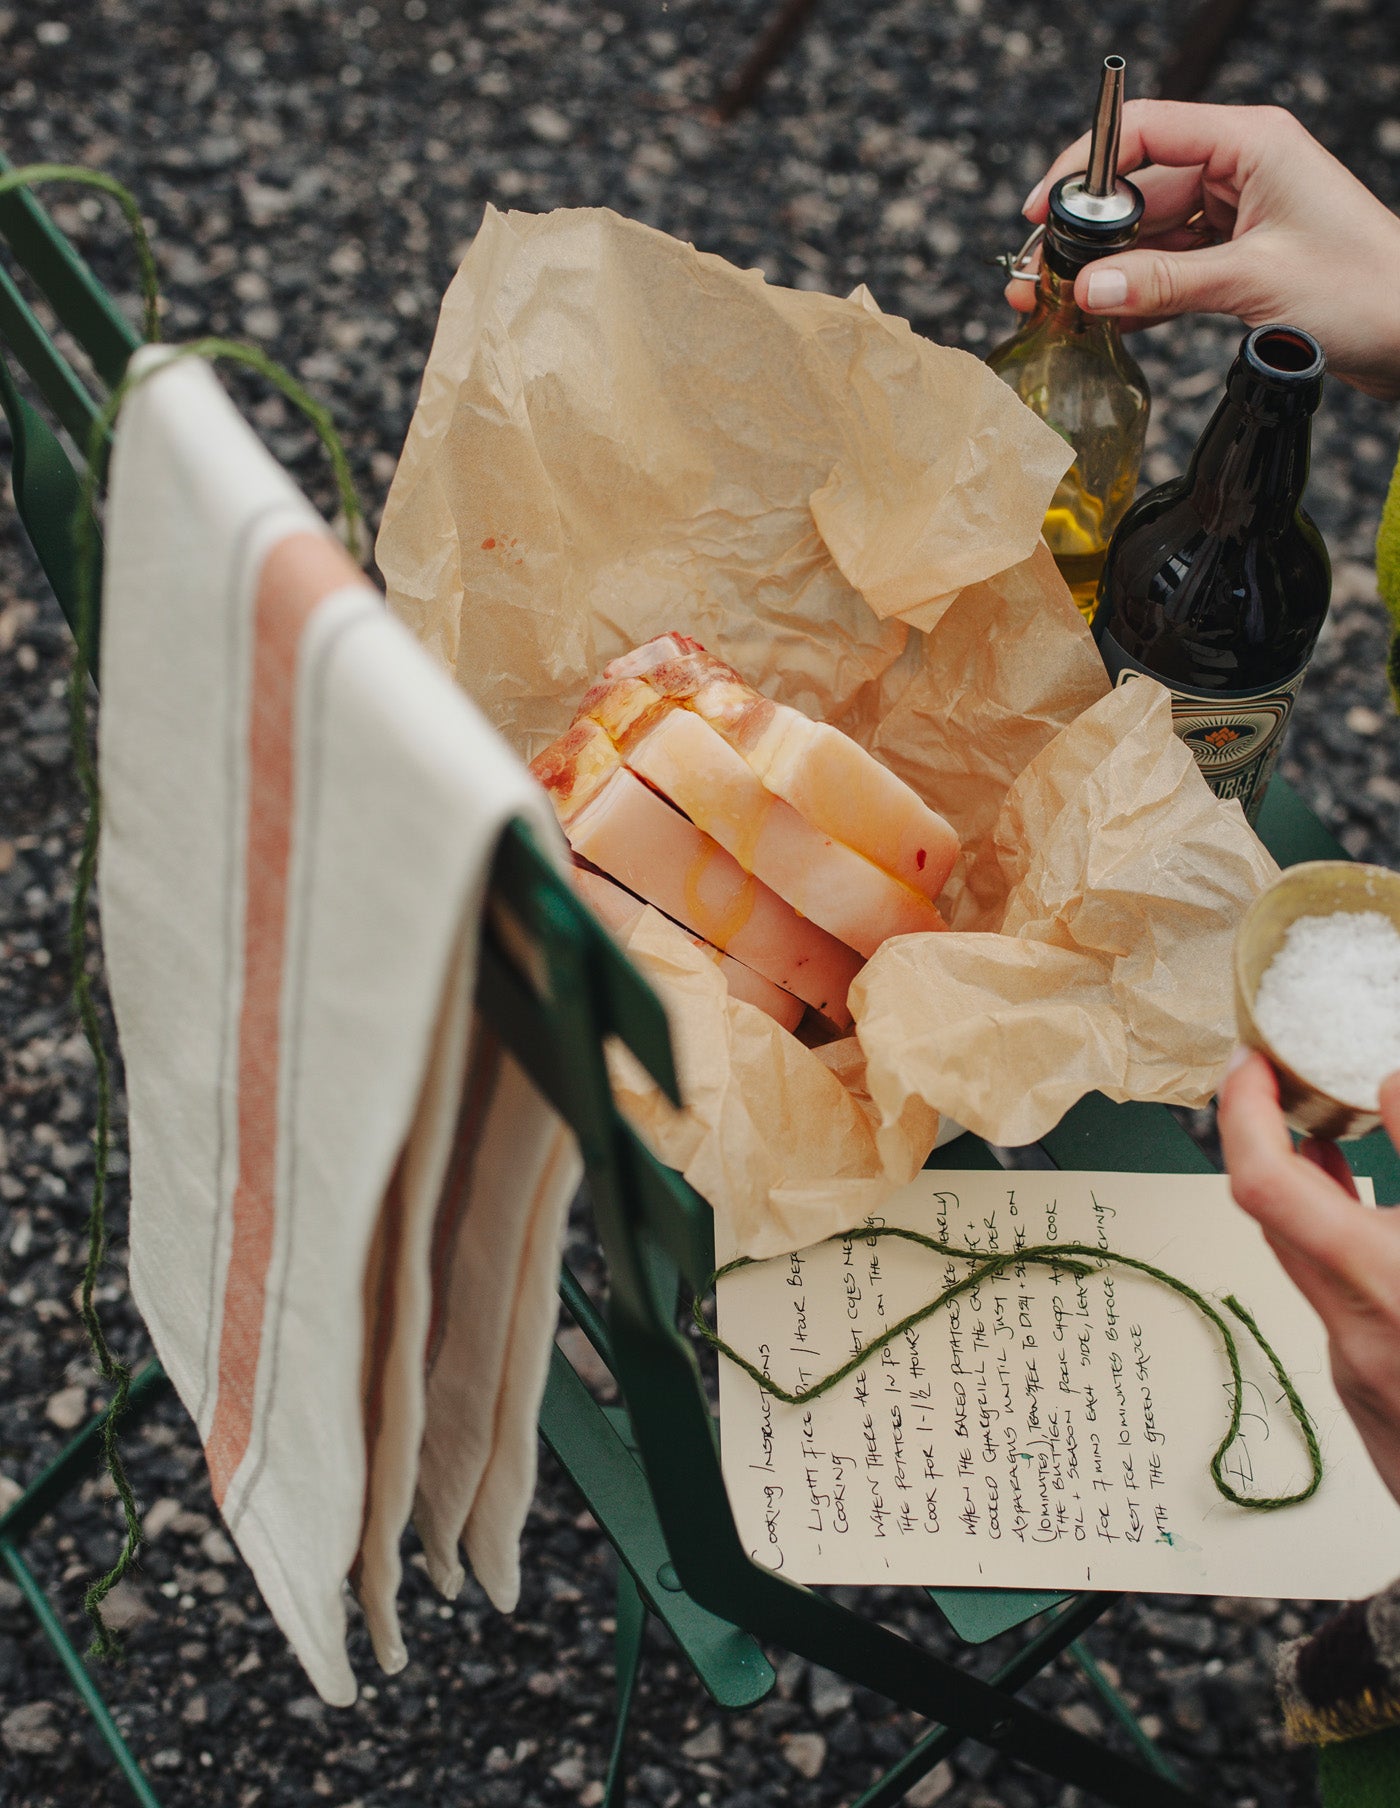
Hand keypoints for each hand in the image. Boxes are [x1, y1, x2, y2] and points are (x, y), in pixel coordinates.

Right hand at [1007, 101, 1399, 400]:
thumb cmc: (1364, 289)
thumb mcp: (1253, 281)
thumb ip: (1164, 283)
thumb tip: (1088, 290)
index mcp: (1250, 142)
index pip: (1145, 132)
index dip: (1084, 169)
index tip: (1041, 211)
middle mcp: (1240, 170)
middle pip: (1138, 191)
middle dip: (1085, 237)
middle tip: (1036, 279)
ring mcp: (1238, 215)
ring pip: (1150, 236)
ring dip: (1104, 272)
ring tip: (1054, 306)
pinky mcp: (1239, 259)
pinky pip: (1172, 269)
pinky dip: (1137, 294)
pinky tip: (1102, 321)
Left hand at [1219, 1049, 1399, 1504]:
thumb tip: (1392, 1089)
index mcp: (1392, 1285)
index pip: (1267, 1187)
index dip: (1245, 1116)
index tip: (1251, 1068)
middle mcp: (1365, 1336)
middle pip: (1276, 1222)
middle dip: (1270, 1145)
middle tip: (1280, 1087)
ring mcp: (1364, 1377)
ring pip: (1310, 1265)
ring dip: (1314, 1201)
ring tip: (1328, 1142)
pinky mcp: (1374, 1405)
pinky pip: (1340, 1308)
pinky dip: (1347, 1256)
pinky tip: (1376, 1230)